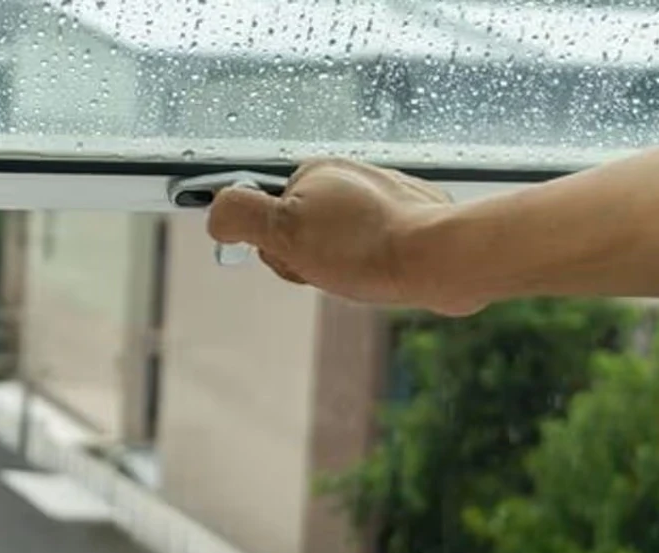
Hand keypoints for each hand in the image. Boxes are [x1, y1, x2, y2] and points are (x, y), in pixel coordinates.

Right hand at [207, 159, 482, 314]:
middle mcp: (352, 176)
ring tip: (365, 273)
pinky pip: (378, 250)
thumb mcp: (284, 231)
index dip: (279, 250)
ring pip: (342, 246)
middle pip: (306, 232)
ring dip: (345, 267)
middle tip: (334, 268)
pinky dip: (377, 267)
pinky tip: (388, 275)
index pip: (272, 217)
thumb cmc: (364, 248)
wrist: (443, 259)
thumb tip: (215, 214)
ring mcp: (387, 197)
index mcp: (318, 170)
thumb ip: (241, 216)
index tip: (303, 259)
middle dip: (311, 260)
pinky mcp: (416, 221)